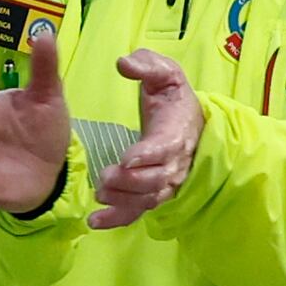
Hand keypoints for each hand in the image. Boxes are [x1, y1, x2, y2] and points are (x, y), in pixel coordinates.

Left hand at [88, 48, 201, 232]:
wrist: (190, 122)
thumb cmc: (173, 96)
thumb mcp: (165, 73)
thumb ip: (147, 66)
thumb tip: (124, 63)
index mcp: (176, 132)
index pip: (164, 148)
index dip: (147, 155)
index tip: (126, 158)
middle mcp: (174, 163)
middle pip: (154, 179)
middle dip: (129, 181)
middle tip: (103, 177)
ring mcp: (166, 182)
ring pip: (146, 198)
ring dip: (122, 201)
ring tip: (98, 196)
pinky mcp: (154, 193)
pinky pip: (138, 210)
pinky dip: (118, 219)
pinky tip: (96, 222)